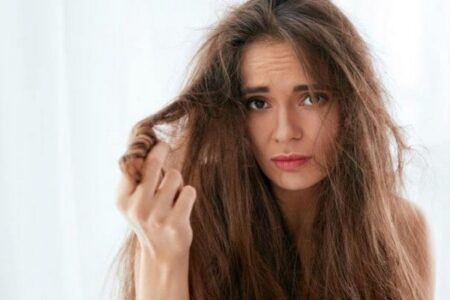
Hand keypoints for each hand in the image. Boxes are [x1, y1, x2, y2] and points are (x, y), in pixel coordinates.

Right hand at [116, 141, 196, 264]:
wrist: (162, 253)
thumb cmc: (149, 217)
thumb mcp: (133, 200)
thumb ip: (135, 176)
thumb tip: (143, 143)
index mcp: (122, 199)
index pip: (132, 163)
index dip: (146, 148)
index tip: (155, 142)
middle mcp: (137, 207)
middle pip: (153, 163)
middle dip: (161, 150)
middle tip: (165, 146)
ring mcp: (156, 216)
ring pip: (174, 175)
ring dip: (177, 181)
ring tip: (172, 195)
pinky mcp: (175, 223)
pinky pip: (189, 191)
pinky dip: (188, 194)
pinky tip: (181, 205)